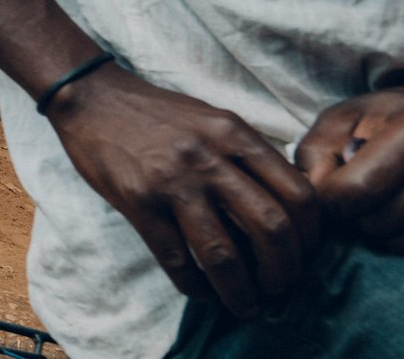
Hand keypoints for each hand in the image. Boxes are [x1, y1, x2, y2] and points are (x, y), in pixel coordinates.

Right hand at [48, 66, 318, 317]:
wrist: (92, 98)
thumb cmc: (157, 114)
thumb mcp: (213, 121)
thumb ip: (247, 157)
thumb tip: (283, 210)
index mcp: (234, 134)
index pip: (297, 193)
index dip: (311, 236)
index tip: (304, 254)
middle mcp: (209, 157)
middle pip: (270, 227)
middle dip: (283, 270)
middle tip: (279, 287)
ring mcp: (172, 181)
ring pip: (224, 253)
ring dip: (242, 291)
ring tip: (246, 305)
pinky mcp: (139, 202)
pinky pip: (176, 259)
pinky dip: (196, 286)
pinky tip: (203, 291)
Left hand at [297, 72, 403, 267]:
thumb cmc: (395, 117)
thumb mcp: (349, 114)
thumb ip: (317, 148)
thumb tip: (311, 193)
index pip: (353, 191)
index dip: (327, 199)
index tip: (326, 191)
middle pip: (378, 225)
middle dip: (356, 216)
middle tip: (359, 197)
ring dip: (384, 235)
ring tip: (386, 205)